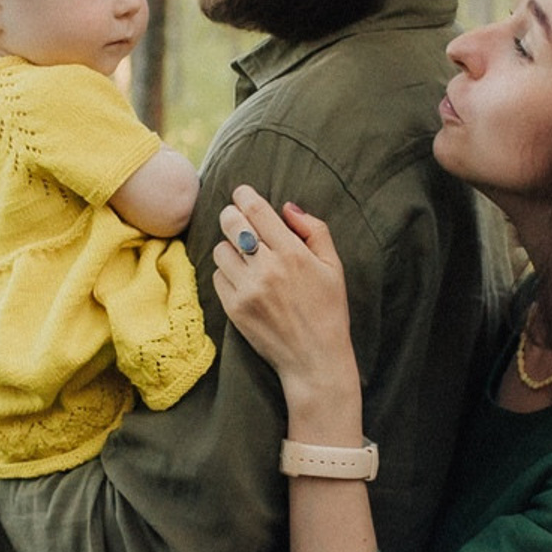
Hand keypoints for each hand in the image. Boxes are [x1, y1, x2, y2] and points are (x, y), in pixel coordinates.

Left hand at [210, 187, 360, 430]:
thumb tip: (287, 207)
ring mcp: (247, 289)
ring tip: (245, 258)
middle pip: (231, 223)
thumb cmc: (328, 310)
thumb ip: (314, 230)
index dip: (244, 195)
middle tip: (238, 220)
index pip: (256, 210)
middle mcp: (267, 269)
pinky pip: (217, 276)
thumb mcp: (334, 267)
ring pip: (221, 250)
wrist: (314, 359)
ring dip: (230, 248)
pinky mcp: (234, 308)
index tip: (241, 193)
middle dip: (232, 216)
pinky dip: (226, 274)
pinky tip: (243, 280)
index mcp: (293, 253)